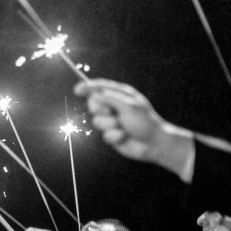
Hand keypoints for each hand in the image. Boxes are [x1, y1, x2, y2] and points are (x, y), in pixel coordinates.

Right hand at [75, 80, 195, 178]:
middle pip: (93, 104)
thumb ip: (110, 98)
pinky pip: (103, 135)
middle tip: (112, 113)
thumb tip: (93, 94)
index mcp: (120, 94)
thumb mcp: (129, 106)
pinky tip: (124, 137)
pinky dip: (114, 136)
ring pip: (97, 121)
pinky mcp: (110, 134)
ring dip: (110, 125)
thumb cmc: (145, 121)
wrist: (153, 143)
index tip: (77, 90)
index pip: (100, 87)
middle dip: (100, 110)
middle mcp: (114, 106)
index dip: (87, 87)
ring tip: (123, 127)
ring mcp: (111, 120)